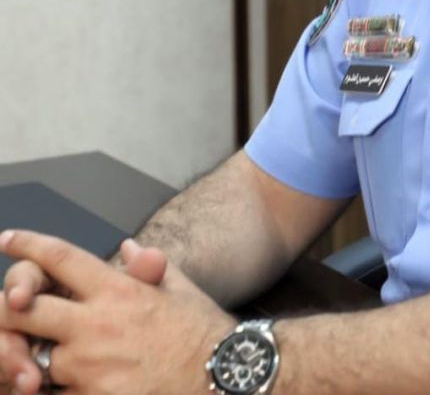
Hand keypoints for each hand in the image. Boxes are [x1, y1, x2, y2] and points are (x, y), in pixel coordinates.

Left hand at [0, 231, 228, 394]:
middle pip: (25, 310)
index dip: (29, 245)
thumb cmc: (201, 331)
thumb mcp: (179, 288)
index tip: (8, 239)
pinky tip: (74, 384)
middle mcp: (96, 324)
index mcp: (118, 289)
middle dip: (9, 309)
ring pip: (37, 360)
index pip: (61, 258)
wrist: (219, 377)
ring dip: (40, 361)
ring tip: (49, 364)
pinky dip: (59, 391)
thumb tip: (127, 248)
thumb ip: (147, 266)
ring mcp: (88, 367)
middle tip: (10, 309)